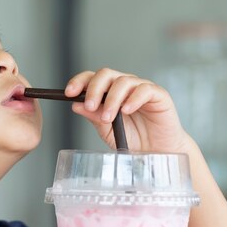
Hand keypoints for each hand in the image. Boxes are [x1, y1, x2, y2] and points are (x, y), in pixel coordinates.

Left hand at [66, 68, 188, 152]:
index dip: (79, 82)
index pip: (92, 78)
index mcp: (109, 91)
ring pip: (123, 81)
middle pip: (106, 74)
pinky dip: (133, 99)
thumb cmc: (133, 139)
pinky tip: (126, 110)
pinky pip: (145, 89)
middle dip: (94, 89)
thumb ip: (94, 117)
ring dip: (112, 99)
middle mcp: (124, 86)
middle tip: (90, 106)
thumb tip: (76, 105)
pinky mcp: (158, 95)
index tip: (68, 93)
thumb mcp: (107, 131)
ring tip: (108, 117)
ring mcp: (141, 88)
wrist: (156, 152)